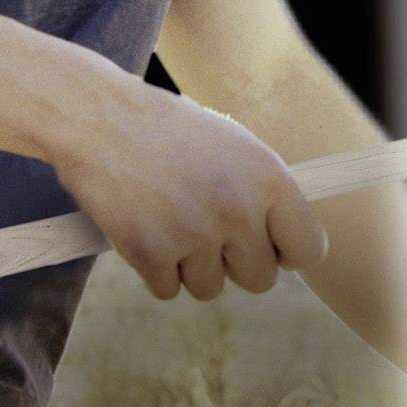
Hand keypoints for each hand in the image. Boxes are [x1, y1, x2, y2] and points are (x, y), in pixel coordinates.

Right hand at [57, 78, 327, 303]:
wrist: (99, 116)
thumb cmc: (167, 128)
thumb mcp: (233, 145)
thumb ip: (262, 192)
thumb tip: (284, 239)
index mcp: (267, 177)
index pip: (308, 248)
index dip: (287, 252)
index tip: (270, 247)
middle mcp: (238, 209)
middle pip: (260, 279)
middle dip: (236, 263)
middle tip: (209, 232)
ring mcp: (194, 234)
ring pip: (211, 288)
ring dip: (191, 266)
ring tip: (169, 220)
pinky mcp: (150, 253)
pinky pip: (168, 290)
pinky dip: (154, 270)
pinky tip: (144, 228)